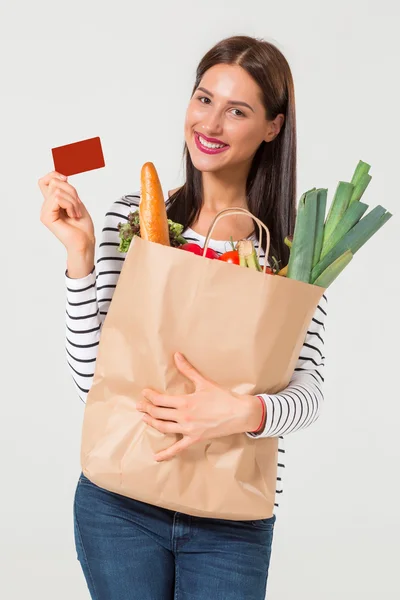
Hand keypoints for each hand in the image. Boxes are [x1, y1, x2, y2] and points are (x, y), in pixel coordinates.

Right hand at [38, 171, 94, 252]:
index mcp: (52, 202)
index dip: (54, 175)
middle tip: (77, 207)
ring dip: (73, 202)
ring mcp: (45, 211)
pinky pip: (58, 199)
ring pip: (57, 191)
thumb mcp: (76, 202)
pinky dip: (70, 205)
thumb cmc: (83, 226)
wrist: (85, 242)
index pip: (46, 181)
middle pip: (54, 183)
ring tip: (76, 214)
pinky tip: (73, 216)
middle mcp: (46, 206)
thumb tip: (60, 178)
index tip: (67, 180)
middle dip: (71, 192)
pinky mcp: (46, 217)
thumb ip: (66, 190)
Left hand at [138, 352, 262, 461]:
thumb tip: (177, 355)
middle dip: (146, 409)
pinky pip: (177, 448)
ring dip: (151, 423)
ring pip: (163, 428)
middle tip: (139, 405)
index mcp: (185, 402)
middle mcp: (183, 417)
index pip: (160, 400)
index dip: (149, 396)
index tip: (144, 393)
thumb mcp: (204, 382)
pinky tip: (156, 457)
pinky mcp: (194, 439)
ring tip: (144, 419)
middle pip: (158, 413)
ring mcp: (188, 430)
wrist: (239, 413)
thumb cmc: (223, 397)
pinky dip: (166, 453)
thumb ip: (188, 370)